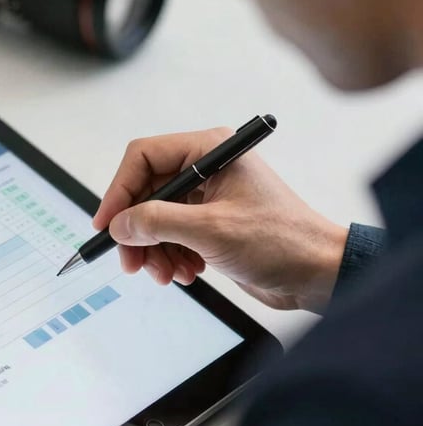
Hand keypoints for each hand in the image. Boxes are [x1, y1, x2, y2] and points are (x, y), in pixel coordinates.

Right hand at [94, 128, 348, 312]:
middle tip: (131, 261)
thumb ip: (157, 223)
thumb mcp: (210, 230)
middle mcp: (207, 169)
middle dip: (137, 231)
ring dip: (154, 250)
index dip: (119, 191)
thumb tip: (120, 225)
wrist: (318, 274)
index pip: (143, 158)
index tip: (106, 224)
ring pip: (156, 219)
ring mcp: (208, 198)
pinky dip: (171, 256)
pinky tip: (186, 272)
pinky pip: (172, 236)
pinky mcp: (210, 224)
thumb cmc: (282, 241)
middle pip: (146, 193)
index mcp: (210, 151)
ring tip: (166, 273)